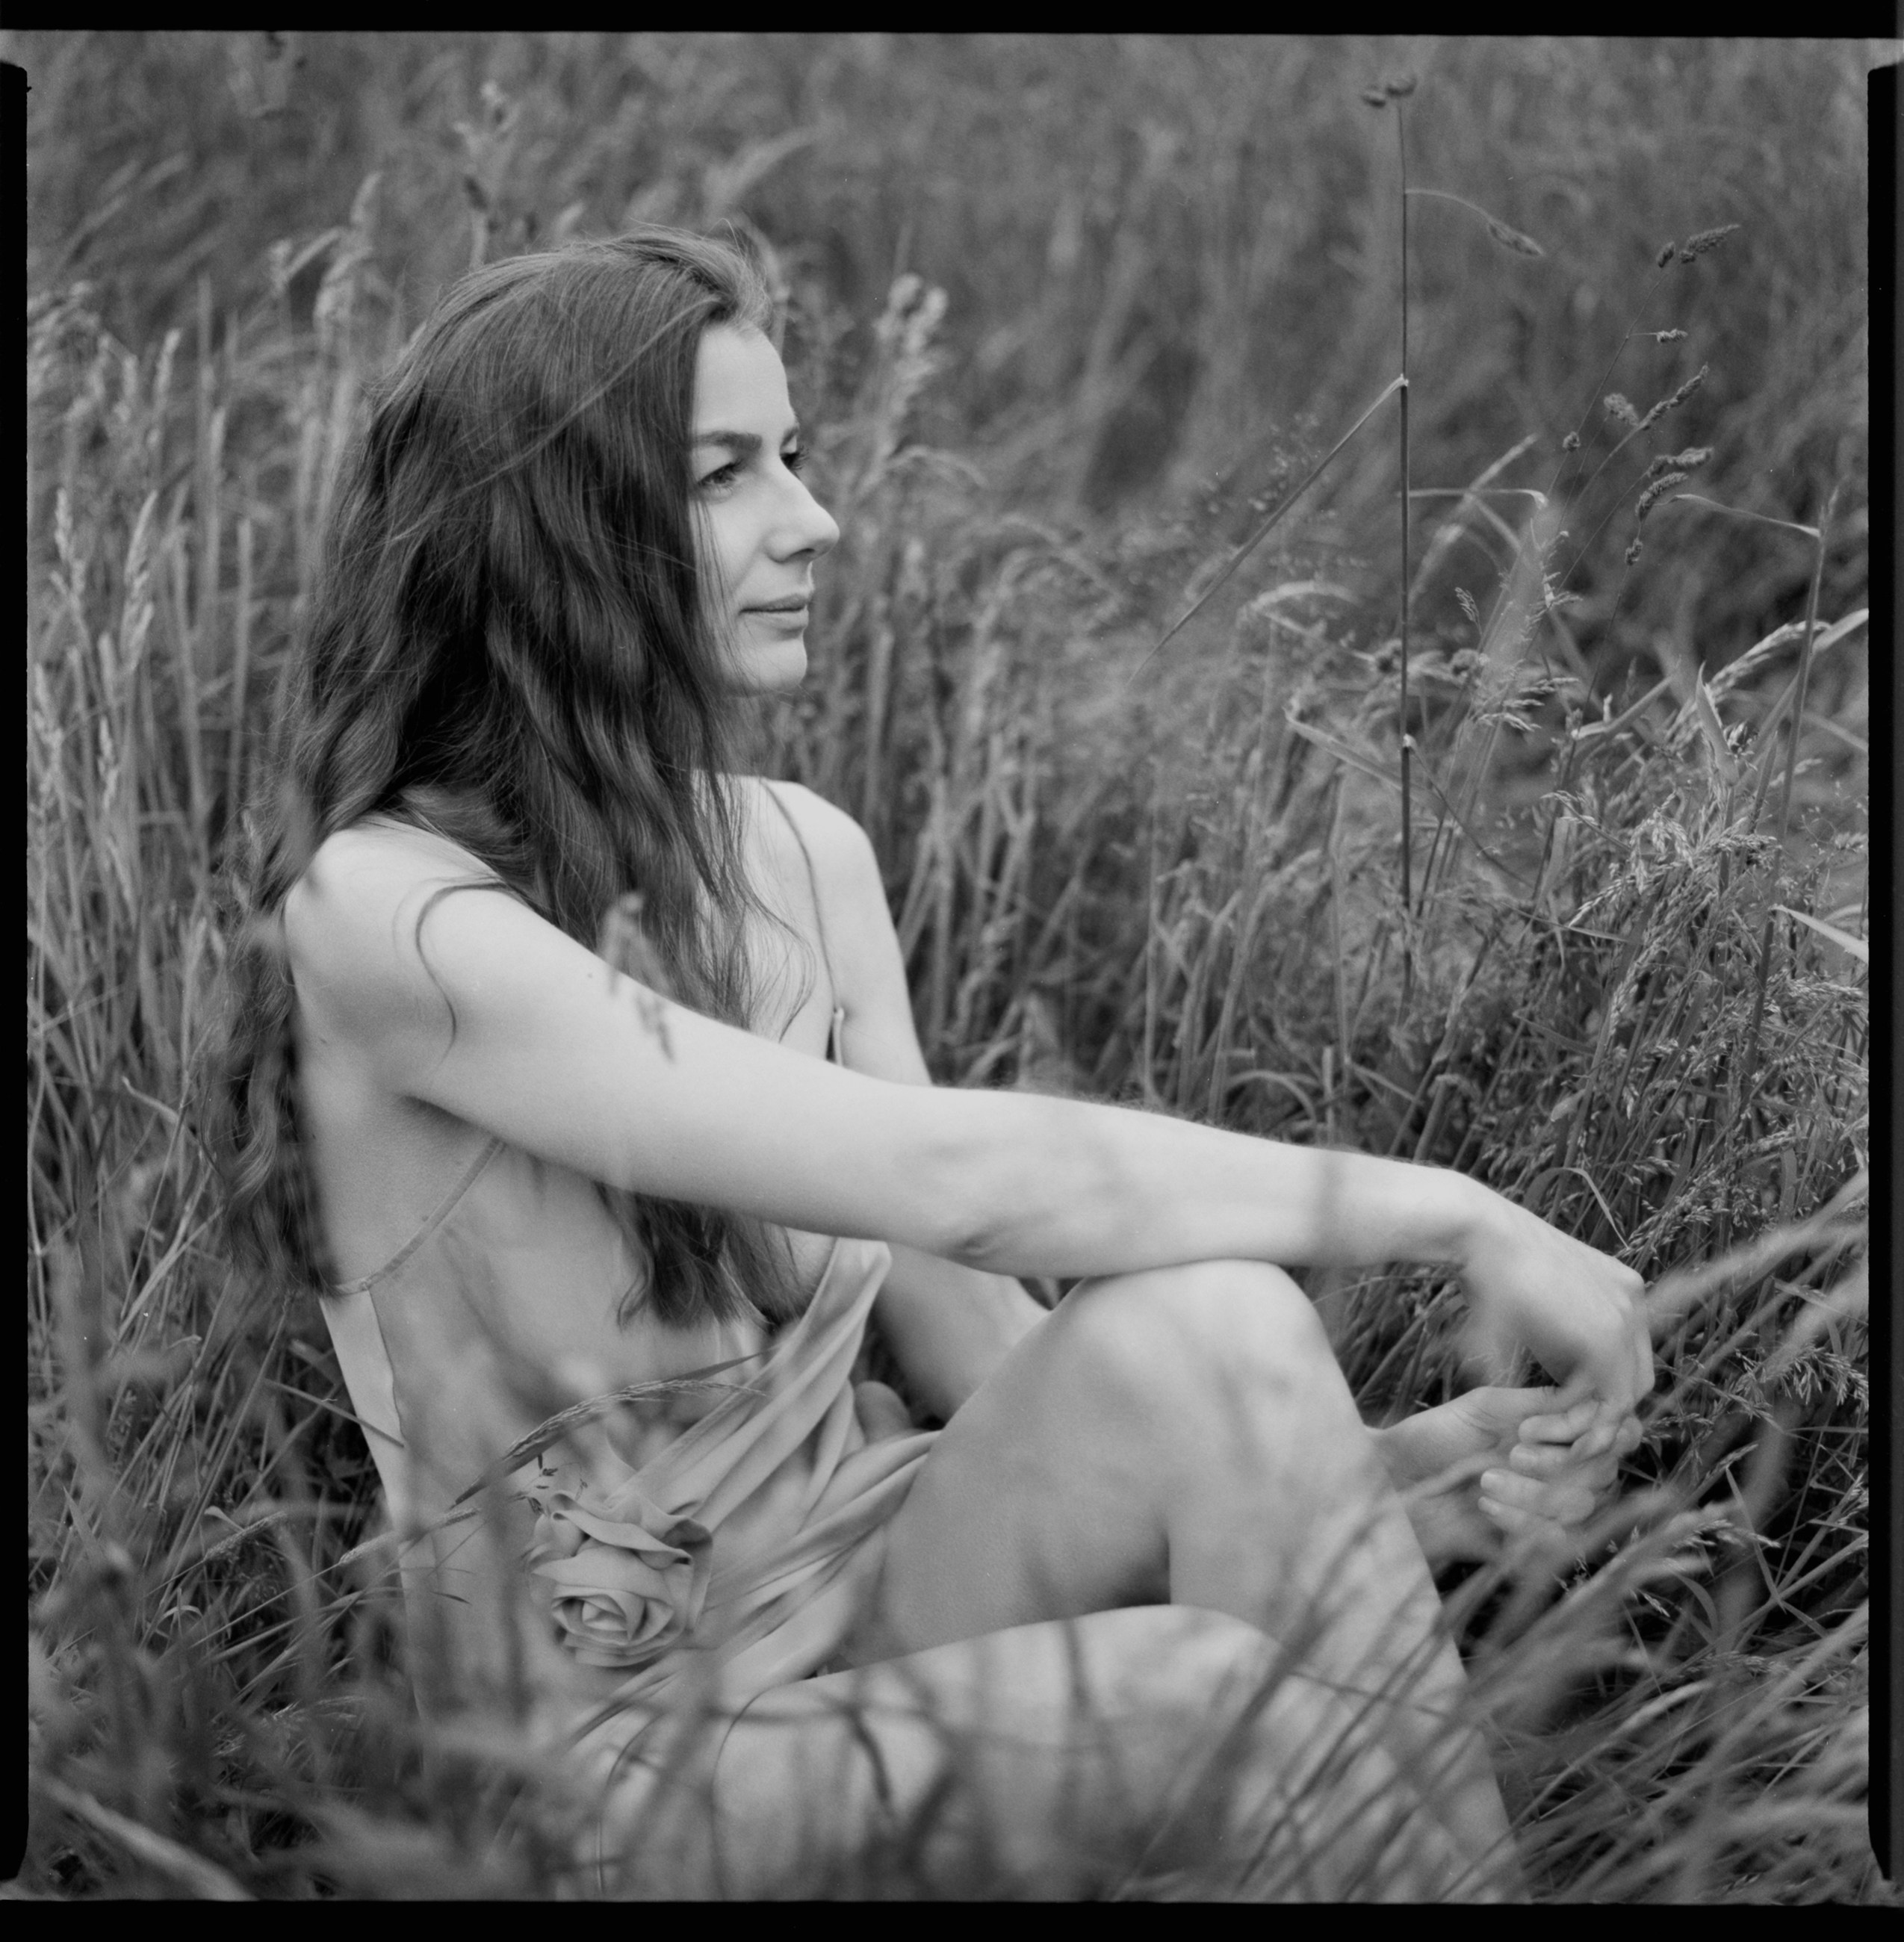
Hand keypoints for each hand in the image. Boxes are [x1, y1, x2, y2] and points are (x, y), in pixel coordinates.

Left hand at [1376, 1384, 1640, 1567]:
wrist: (1396, 1483)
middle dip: (1560, 1462)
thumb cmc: (1435, 1436)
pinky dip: (1523, 1524)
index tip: (1545, 1428)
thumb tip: (1591, 1393)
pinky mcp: (1532, 1544)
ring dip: (1535, 1494)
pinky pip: (1556, 1542)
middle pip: (1602, 1474)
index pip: (1612, 1435)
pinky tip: (1486, 1508)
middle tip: (1512, 1452)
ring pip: (1579, 1507)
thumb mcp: (1486, 1407)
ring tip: (1485, 1481)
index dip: (1596, 1433)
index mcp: (1555, 1434)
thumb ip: (1540, 1402)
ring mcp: (1549, 1509)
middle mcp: (1560, 1471)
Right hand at [1454, 1191, 1651, 1419]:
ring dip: (1579, 1429)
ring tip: (1535, 1439)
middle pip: (1636, 1382)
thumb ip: (1552, 1339)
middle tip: (1552, 1434)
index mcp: (1621, 1291)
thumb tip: (1546, 1383)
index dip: (1598, 1391)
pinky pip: (1601, 1402)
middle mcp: (1632, 1303)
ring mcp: (1625, 1320)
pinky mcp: (1604, 1339)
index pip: (1629, 1359)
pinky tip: (1530, 1427)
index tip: (1556, 1412)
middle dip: (1597, 1417)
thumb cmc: (1488, 1267)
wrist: (1478, 1234)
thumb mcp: (1533, 1305)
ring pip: (1622, 1400)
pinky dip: (1567, 1423)